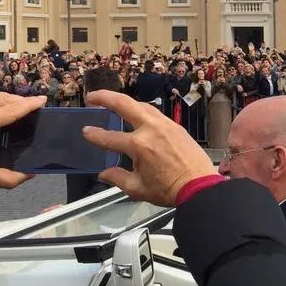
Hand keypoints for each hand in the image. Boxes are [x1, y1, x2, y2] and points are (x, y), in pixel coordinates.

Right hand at [82, 90, 215, 206]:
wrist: (199, 185)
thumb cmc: (170, 189)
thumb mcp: (137, 189)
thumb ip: (117, 178)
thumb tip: (104, 174)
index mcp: (139, 145)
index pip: (110, 138)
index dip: (95, 135)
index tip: (86, 131)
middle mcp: (151, 129)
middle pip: (124, 104)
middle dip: (105, 97)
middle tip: (92, 96)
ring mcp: (166, 125)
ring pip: (141, 105)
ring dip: (125, 101)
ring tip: (112, 101)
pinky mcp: (176, 126)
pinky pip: (155, 113)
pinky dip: (142, 110)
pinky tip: (137, 113)